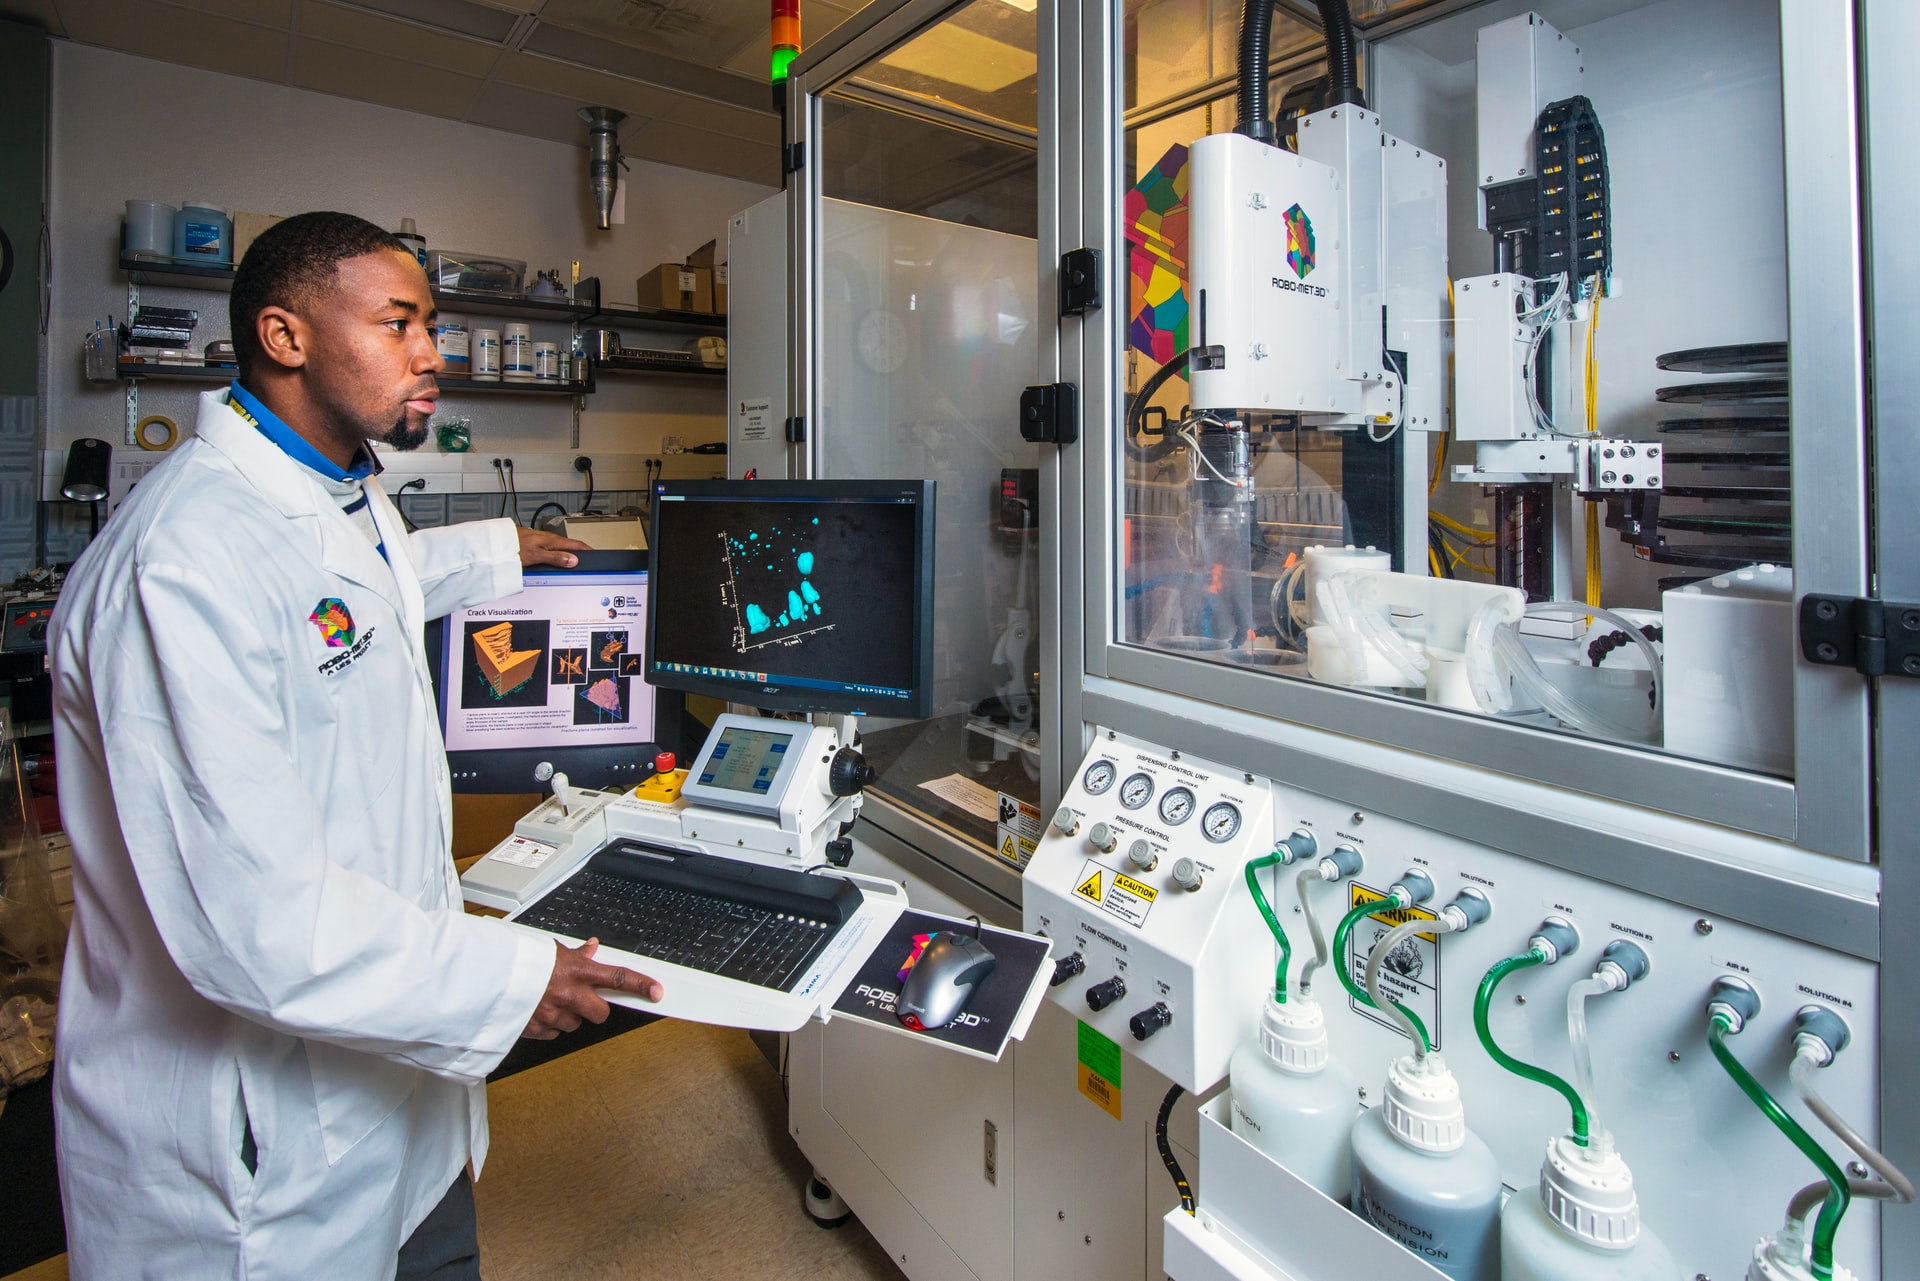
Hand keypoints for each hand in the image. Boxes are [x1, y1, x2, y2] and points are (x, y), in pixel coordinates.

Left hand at [517, 527, 592, 568]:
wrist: (496, 543)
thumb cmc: (513, 547)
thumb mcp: (537, 556)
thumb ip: (556, 558)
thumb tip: (573, 560)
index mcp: (552, 541)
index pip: (576, 544)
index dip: (587, 549)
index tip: (595, 553)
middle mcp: (548, 539)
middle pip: (568, 545)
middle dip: (579, 551)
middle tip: (588, 557)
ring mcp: (541, 540)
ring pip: (559, 546)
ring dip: (567, 552)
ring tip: (574, 559)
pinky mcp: (534, 543)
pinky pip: (550, 548)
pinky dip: (556, 553)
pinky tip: (554, 558)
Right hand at [522, 939, 663, 1039]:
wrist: (484, 976)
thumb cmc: (515, 959)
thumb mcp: (549, 949)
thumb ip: (575, 954)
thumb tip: (592, 947)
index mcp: (574, 971)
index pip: (617, 977)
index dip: (640, 985)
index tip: (657, 991)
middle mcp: (567, 994)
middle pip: (600, 1012)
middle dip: (595, 1008)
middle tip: (581, 999)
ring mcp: (552, 1014)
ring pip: (575, 1024)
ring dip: (568, 1016)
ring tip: (549, 1000)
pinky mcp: (536, 1030)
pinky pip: (552, 1034)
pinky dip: (548, 1025)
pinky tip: (536, 1011)